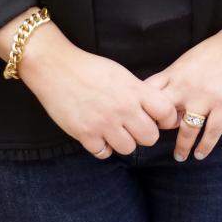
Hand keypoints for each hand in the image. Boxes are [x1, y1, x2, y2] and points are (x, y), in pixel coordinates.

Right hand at [18, 25, 177, 156]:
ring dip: (124, 142)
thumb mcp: (121, 74)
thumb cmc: (89, 68)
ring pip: (129, 148)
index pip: (166, 112)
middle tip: (135, 126)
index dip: (166, 118)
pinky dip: (103, 147)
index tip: (158, 118)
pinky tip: (98, 135)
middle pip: (151, 137)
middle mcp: (122, 108)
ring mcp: (104, 123)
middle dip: (145, 134)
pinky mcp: (85, 134)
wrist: (56, 67)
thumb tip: (153, 111)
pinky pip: (104, 153)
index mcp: (134, 89)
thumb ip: (138, 92)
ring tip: (114, 130)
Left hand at [145, 30, 221, 161]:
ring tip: (180, 156)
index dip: (142, 108)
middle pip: (163, 115)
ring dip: (182, 147)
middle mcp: (186, 87)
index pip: (149, 93)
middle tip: (159, 142)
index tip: (143, 120)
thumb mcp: (188, 58)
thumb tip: (166, 95)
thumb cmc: (216, 49)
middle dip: (159, 130)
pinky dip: (204, 147)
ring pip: (187, 130)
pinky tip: (200, 154)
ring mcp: (205, 97)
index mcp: (175, 73)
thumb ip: (175, 77)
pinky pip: (211, 133)